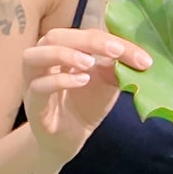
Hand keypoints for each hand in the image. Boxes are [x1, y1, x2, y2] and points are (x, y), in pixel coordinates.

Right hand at [20, 26, 151, 169]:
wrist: (70, 139)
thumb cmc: (86, 105)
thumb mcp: (107, 83)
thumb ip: (116, 68)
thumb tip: (137, 57)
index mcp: (63, 49)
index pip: (84, 34)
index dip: (111, 41)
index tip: (139, 55)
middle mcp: (43, 60)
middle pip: (55, 37)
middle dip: (87, 41)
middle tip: (115, 50)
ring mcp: (33, 81)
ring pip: (33, 56)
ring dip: (63, 55)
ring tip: (90, 63)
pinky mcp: (33, 104)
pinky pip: (38, 87)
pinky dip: (59, 81)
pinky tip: (82, 81)